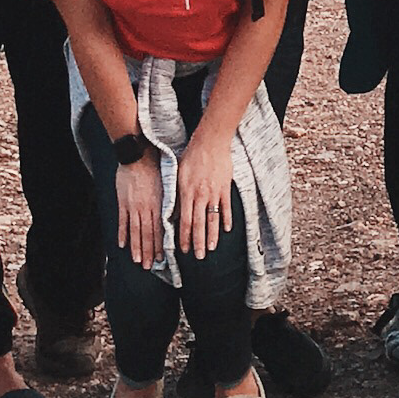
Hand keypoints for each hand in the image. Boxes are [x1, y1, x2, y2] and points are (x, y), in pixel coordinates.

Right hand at [115, 153, 163, 268]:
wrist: (138, 155)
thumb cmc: (155, 168)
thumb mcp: (167, 185)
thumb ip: (169, 202)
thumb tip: (174, 217)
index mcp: (159, 204)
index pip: (160, 230)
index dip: (160, 246)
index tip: (162, 258)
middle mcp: (146, 208)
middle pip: (147, 234)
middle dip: (148, 252)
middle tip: (149, 266)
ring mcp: (133, 206)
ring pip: (135, 231)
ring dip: (136, 247)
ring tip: (137, 261)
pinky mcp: (122, 202)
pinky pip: (122, 221)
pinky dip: (122, 234)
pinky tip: (122, 245)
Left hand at [175, 125, 234, 259]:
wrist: (210, 141)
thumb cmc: (192, 156)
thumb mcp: (178, 174)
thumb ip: (177, 193)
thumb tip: (172, 211)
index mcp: (187, 192)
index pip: (184, 221)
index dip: (184, 237)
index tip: (184, 249)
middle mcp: (200, 195)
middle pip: (199, 224)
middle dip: (198, 242)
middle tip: (199, 257)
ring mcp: (214, 192)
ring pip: (213, 219)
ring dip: (212, 236)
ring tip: (211, 248)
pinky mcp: (225, 188)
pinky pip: (226, 207)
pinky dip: (226, 219)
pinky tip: (226, 230)